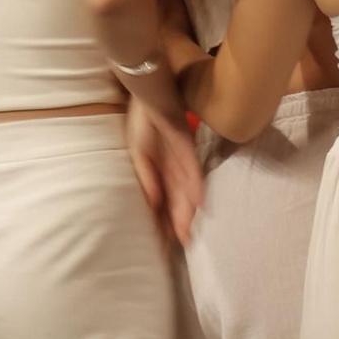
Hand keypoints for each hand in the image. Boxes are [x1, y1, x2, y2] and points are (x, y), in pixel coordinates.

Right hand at [126, 91, 203, 245]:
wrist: (151, 95)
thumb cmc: (142, 122)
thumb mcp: (139, 153)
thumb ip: (147, 177)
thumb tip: (153, 202)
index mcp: (159, 170)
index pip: (163, 199)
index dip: (164, 218)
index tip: (166, 239)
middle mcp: (172, 168)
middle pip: (178, 198)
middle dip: (180, 221)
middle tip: (185, 243)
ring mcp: (181, 159)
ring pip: (187, 189)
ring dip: (188, 210)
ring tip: (190, 231)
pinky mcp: (187, 147)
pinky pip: (193, 169)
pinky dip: (195, 186)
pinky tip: (199, 202)